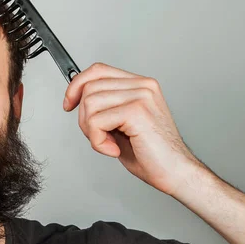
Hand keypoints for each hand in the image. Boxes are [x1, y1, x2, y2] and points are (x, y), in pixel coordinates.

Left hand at [63, 62, 203, 196]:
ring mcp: (141, 96)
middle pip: (90, 88)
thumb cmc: (151, 154)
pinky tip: (114, 149)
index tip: (69, 103)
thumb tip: (78, 99)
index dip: (76, 86)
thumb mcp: (121, 124)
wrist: (175, 172)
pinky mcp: (137, 111)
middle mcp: (142, 86)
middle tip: (101, 137)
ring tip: (109, 144)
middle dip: (85, 118)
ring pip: (90, 104)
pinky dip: (98, 141)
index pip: (98, 70)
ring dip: (92, 131)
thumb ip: (105, 107)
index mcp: (140, 85)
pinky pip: (97, 121)